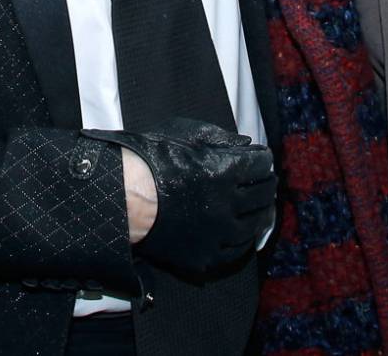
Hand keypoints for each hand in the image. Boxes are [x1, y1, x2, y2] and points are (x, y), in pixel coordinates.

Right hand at [81, 118, 275, 277]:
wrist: (120, 198)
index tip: (262, 158)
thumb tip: (245, 146)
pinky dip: (244, 238)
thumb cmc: (148, 159)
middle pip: (264, 194)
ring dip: (261, 212)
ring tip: (260, 207)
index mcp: (225, 171)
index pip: (261, 164)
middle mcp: (228, 204)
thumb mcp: (182, 134)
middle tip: (266, 181)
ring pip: (255, 224)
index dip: (263, 158)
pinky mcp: (206, 254)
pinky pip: (236, 249)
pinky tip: (242, 231)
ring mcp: (218, 233)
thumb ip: (217, 137)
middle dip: (267, 184)